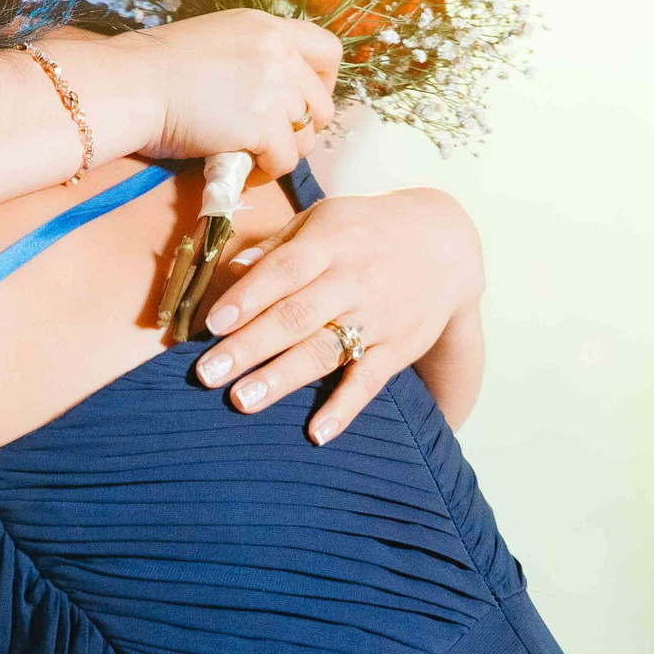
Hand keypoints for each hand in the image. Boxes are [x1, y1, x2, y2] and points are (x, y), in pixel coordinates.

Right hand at [46, 10, 340, 181]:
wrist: (128, 85)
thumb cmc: (151, 69)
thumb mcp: (212, 42)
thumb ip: (249, 58)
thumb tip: (266, 92)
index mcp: (265, 27)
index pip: (328, 51)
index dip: (322, 84)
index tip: (301, 102)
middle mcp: (278, 52)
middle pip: (321, 104)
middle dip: (301, 128)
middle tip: (270, 141)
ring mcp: (274, 88)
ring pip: (305, 137)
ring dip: (281, 152)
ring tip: (251, 158)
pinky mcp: (262, 125)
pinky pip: (284, 161)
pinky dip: (266, 172)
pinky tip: (242, 169)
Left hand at [189, 186, 484, 443]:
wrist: (446, 244)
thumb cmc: (365, 230)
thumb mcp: (323, 219)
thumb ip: (277, 245)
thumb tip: (233, 268)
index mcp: (328, 245)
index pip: (284, 272)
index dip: (248, 298)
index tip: (212, 325)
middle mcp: (353, 282)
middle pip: (296, 317)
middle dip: (250, 348)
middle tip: (207, 374)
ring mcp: (378, 318)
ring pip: (325, 352)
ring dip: (282, 379)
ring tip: (242, 401)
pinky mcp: (398, 348)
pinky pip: (369, 382)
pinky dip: (344, 409)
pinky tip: (316, 434)